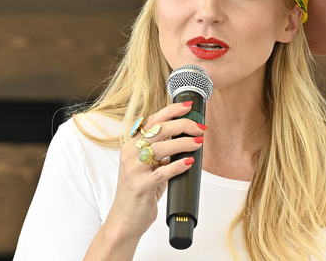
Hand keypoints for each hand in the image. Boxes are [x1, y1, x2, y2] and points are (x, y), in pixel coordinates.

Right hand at [104, 102, 206, 242]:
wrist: (125, 218)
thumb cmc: (140, 190)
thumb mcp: (147, 165)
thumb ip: (161, 151)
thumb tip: (187, 137)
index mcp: (131, 145)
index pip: (152, 120)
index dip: (171, 111)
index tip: (188, 107)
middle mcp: (130, 153)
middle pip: (158, 130)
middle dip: (182, 125)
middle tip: (200, 127)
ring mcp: (134, 170)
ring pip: (161, 148)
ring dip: (183, 143)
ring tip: (198, 142)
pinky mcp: (140, 186)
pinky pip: (162, 172)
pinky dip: (177, 166)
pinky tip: (188, 162)